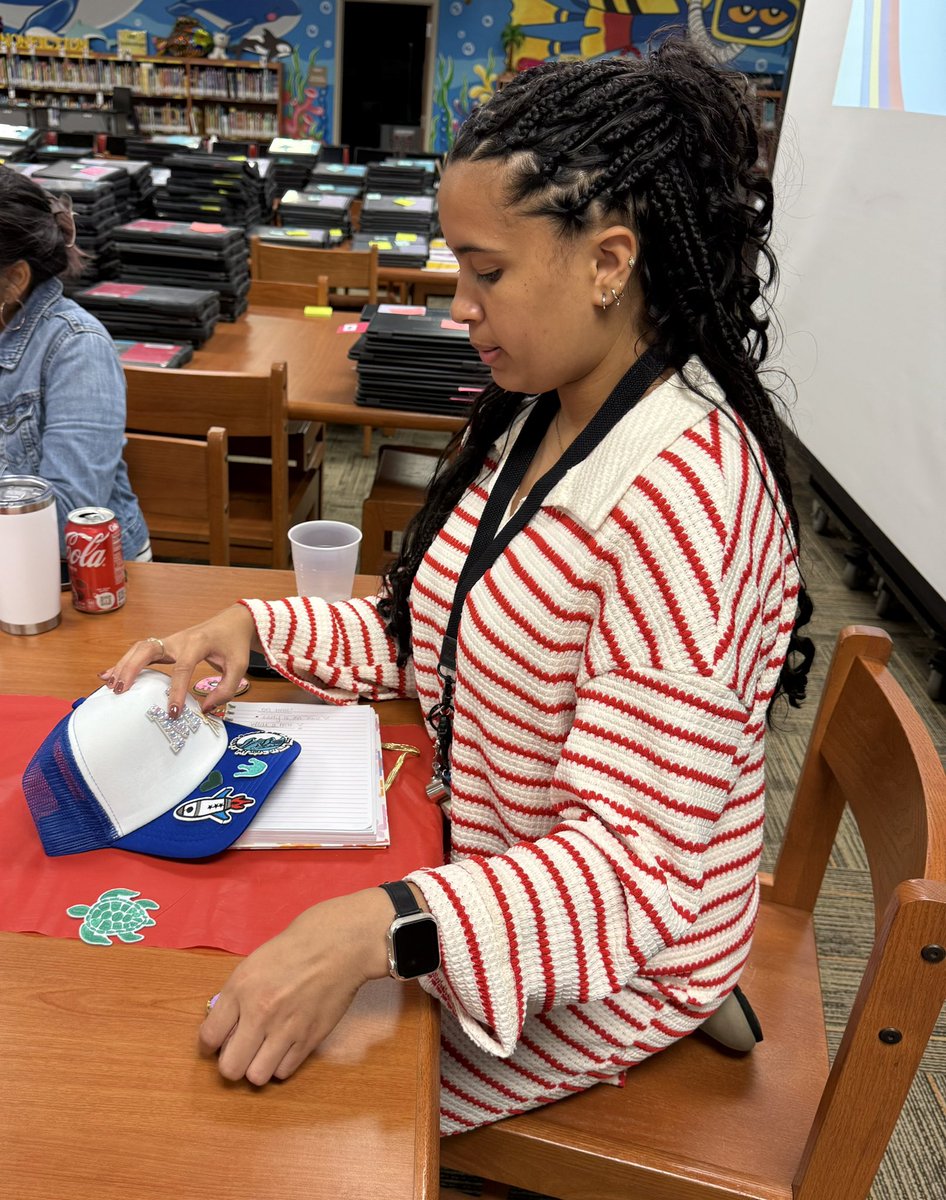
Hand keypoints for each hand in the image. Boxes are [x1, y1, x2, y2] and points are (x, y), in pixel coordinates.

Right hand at [98, 603, 260, 714]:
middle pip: (148, 648)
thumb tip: (204, 708)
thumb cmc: (234, 644)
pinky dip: (125, 663)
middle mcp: (179, 639)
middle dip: (132, 668)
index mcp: (198, 643)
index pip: (182, 667)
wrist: (232, 622)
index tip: (173, 712)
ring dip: (124, 665)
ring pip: (140, 649)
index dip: (176, 691)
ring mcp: (169, 641)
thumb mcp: (239, 666)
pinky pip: (141, 652)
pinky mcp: (165, 646)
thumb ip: (225, 689)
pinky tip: (108, 675)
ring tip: (110, 686)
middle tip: (121, 691)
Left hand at [199, 889, 392, 1085]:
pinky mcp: (309, 1038)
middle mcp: (260, 1013)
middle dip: (231, 1063)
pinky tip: (284, 1047)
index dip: (209, 1044)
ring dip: (257, 1067)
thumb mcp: (252, 965)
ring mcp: (286, 1029)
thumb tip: (222, 1028)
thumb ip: (234, 997)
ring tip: (263, 1052)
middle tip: (241, 1051)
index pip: (209, 1038)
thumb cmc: (293, 950)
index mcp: (241, 989)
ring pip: (256, 1077)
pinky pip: (284, 1072)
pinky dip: (281, 1064)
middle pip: (230, 1068)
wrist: (336, 946)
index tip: (217, 1043)